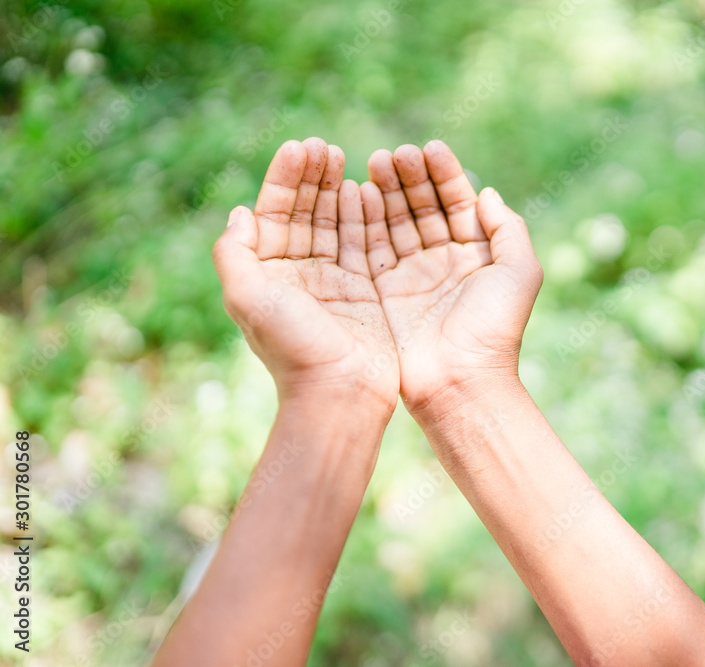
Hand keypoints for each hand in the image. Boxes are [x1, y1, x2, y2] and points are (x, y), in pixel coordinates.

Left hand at [212, 138, 398, 411]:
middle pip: (305, 212)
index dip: (285, 178)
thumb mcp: (247, 295)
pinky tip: (367, 189)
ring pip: (335, 223)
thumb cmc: (293, 346)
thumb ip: (234, 251)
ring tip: (346, 158)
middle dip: (313, 177)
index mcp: (268, 272)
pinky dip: (365, 216)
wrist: (340, 393)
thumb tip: (239, 212)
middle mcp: (299, 273)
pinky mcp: (366, 290)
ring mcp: (334, 280)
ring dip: (338, 189)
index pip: (274, 212)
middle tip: (325, 147)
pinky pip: (365, 243)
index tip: (301, 146)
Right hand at [361, 140, 542, 412]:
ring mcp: (413, 275)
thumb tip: (487, 192)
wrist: (460, 382)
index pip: (458, 203)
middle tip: (395, 153)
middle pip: (424, 207)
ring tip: (375, 163)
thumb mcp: (519, 272)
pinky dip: (365, 220)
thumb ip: (508, 228)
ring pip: (397, 222)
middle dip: (411, 176)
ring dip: (387, 191)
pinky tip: (357, 193)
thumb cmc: (495, 328)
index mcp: (477, 254)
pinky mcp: (385, 292)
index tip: (430, 147)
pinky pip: (373, 248)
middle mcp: (445, 261)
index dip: (445, 174)